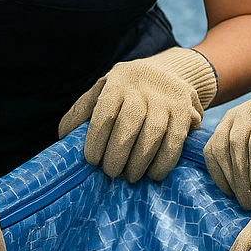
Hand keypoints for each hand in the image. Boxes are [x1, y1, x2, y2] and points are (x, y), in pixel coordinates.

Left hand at [57, 47, 217, 182]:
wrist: (168, 74)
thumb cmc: (125, 91)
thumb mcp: (101, 91)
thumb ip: (82, 112)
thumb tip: (64, 137)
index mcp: (118, 81)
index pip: (104, 113)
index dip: (96, 140)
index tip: (92, 161)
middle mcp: (143, 87)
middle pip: (128, 124)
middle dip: (117, 154)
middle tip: (111, 172)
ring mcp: (167, 99)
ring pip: (152, 134)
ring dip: (139, 161)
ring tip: (129, 176)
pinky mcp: (186, 112)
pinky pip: (175, 142)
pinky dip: (163, 162)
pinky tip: (153, 174)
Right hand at [204, 74, 250, 209]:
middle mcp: (248, 109)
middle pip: (236, 149)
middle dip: (243, 182)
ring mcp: (233, 114)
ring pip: (220, 148)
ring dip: (229, 178)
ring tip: (243, 199)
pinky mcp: (225, 122)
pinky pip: (211, 148)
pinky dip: (217, 170)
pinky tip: (229, 188)